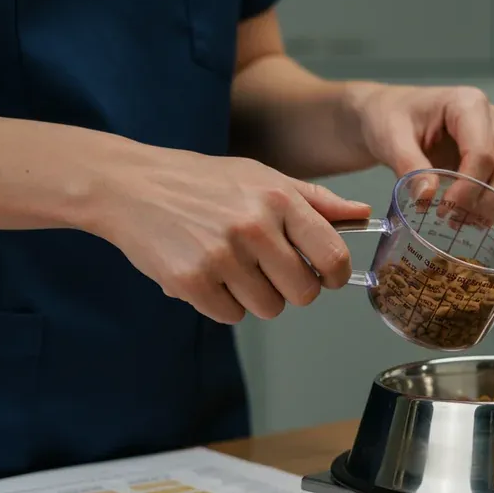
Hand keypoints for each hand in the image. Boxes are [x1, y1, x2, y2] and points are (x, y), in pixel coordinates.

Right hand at [93, 145, 370, 323]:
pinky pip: (231, 316)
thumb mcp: (261, 177)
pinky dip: (222, 304)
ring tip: (233, 268)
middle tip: (269, 270)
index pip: (334, 257)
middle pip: (304, 293)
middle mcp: (254, 227)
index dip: (335, 274)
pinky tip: (208, 275)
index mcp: (279, 199)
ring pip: (269, 309)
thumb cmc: (201, 182)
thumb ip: (316, 201)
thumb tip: (364, 214)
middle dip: (293, 288)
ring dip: (256, 297)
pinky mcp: (191, 281)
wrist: (129, 185)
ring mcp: (221, 256)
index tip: (325, 275)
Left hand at [348, 84, 493, 224]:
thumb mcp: (390, 137)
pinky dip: (488, 206)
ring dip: (490, 206)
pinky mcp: (493, 157)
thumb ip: (408, 164)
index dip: (468, 187)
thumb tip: (428, 197)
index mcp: (468, 104)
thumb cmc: (388, 117)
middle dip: (487, 200)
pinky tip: (463, 217)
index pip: (482, 153)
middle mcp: (492, 120)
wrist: (387, 115)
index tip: (443, 211)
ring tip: (456, 222)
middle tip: (454, 219)